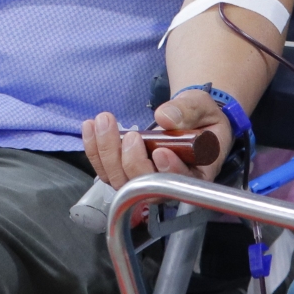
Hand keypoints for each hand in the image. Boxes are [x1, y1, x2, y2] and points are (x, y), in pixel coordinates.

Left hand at [81, 90, 231, 189]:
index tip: (161, 151)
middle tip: (131, 134)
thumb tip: (165, 117)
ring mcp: (143, 180)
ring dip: (107, 153)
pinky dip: (94, 149)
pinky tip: (91, 127)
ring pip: (120, 180)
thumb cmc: (201, 118)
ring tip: (104, 121)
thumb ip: (188, 110)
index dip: (169, 171)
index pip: (181, 182)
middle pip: (145, 186)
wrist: (189, 119)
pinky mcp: (124, 172)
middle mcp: (167, 184)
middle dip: (132, 161)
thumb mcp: (202, 107)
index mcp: (195, 174)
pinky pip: (105, 169)